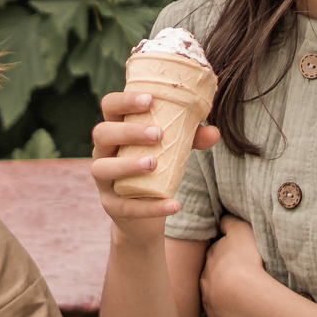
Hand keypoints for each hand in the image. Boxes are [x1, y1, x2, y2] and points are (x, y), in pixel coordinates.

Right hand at [89, 90, 219, 234]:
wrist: (143, 216)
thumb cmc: (156, 170)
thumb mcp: (172, 150)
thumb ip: (190, 138)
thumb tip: (214, 133)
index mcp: (116, 130)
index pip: (110, 106)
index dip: (124, 101)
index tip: (150, 100)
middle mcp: (103, 152)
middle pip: (102, 134)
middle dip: (128, 131)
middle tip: (158, 134)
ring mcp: (103, 180)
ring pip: (102, 168)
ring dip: (127, 164)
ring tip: (153, 163)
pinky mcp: (111, 206)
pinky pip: (125, 206)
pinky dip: (151, 207)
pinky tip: (173, 205)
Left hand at [197, 215, 272, 316]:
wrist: (244, 296)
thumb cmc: (245, 261)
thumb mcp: (241, 232)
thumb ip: (230, 223)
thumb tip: (223, 220)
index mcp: (213, 259)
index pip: (215, 253)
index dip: (225, 254)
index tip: (234, 256)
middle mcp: (206, 281)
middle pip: (211, 277)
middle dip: (219, 278)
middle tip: (237, 279)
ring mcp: (209, 304)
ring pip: (211, 301)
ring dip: (221, 301)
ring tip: (238, 302)